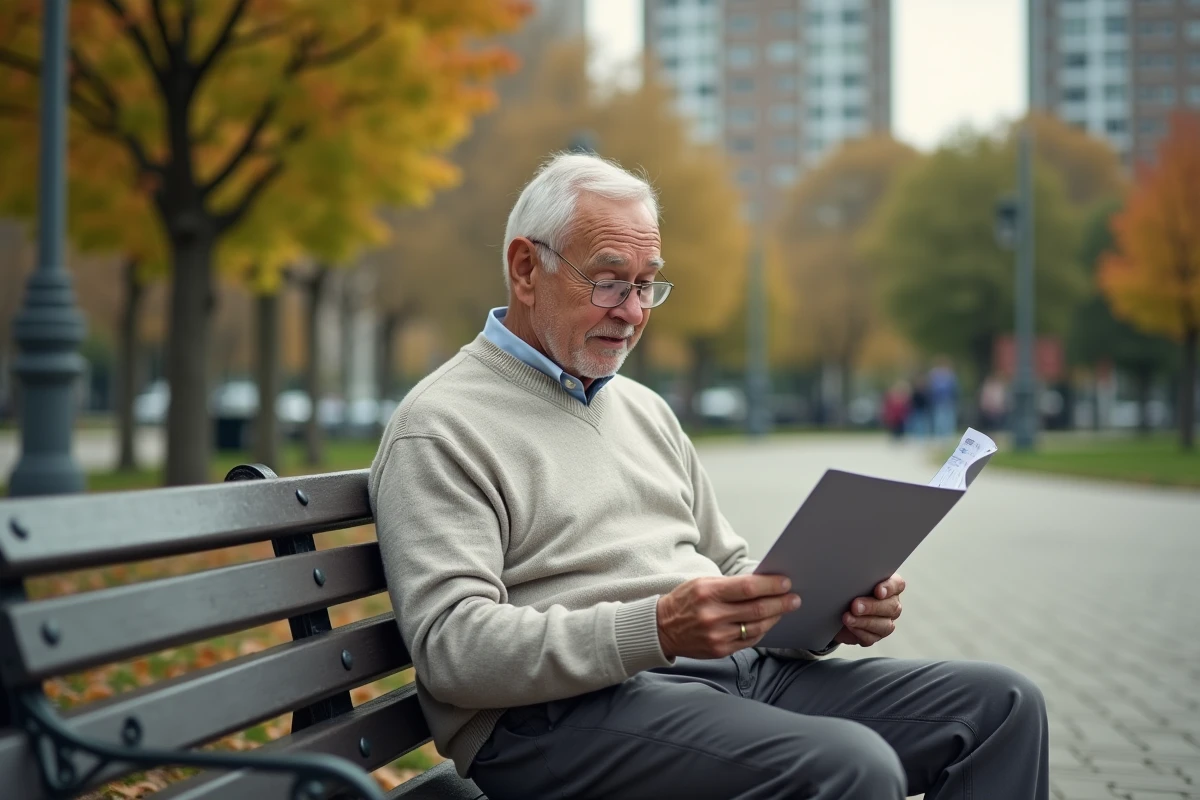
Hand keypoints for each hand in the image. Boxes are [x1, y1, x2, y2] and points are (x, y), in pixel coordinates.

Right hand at [656, 575, 800, 658]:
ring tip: (784, 609)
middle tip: (794, 598)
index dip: (771, 585)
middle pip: (757, 609)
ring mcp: (717, 636)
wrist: (662, 628)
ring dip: (775, 617)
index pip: (748, 588)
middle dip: (780, 603)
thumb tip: (762, 584)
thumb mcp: (702, 584)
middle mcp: (713, 616)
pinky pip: (749, 641)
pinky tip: (768, 622)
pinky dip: (762, 630)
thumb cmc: (685, 601)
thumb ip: (730, 585)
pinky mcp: (720, 650)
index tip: (786, 583)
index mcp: (708, 593)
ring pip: (757, 626)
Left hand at [833, 574, 905, 647]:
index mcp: (889, 586)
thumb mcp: (850, 580)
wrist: (833, 609)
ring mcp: (885, 622)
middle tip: (855, 605)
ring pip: (884, 625)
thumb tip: (851, 578)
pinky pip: (871, 637)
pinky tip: (849, 626)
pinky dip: (859, 632)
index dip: (889, 588)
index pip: (897, 584)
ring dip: (864, 622)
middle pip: (891, 607)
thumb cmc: (846, 589)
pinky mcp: (874, 635)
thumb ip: (857, 579)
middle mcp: (891, 604)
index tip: (878, 591)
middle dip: (872, 607)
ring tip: (847, 618)